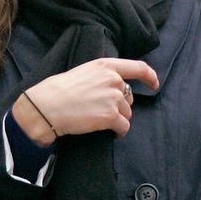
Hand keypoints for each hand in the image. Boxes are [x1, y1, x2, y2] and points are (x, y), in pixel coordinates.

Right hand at [12, 58, 158, 144]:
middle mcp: (114, 80)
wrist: (46, 107)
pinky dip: (119, 132)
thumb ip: (102, 77)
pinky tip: (111, 133)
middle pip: (129, 97)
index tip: (154, 84)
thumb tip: (116, 88)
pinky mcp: (112, 116)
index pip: (138, 68)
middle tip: (100, 111)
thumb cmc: (58, 90)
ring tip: (99, 121)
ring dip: (118, 119)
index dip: (150, 77)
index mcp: (107, 66)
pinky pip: (124, 127)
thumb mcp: (83, 72)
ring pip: (127, 113)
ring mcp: (114, 98)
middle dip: (120, 106)